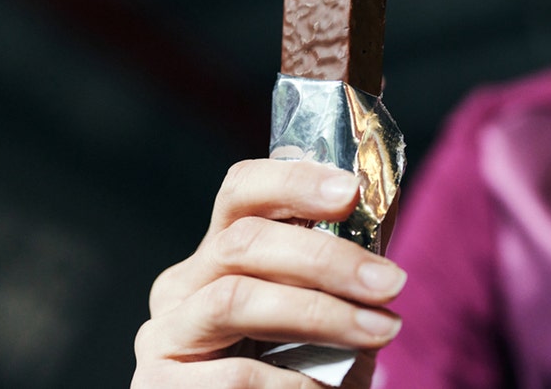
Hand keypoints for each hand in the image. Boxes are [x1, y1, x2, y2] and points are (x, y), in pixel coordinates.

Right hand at [132, 158, 405, 387]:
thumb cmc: (305, 368)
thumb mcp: (329, 307)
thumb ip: (346, 260)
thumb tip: (383, 199)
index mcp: (220, 253)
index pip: (241, 190)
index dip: (293, 181)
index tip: (350, 191)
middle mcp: (183, 286)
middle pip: (244, 241)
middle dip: (327, 258)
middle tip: (390, 283)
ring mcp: (165, 335)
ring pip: (235, 300)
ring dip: (319, 313)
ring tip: (378, 332)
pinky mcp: (160, 387)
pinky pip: (235, 376)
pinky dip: (293, 382)